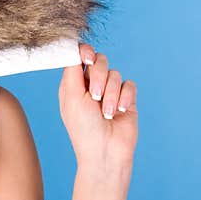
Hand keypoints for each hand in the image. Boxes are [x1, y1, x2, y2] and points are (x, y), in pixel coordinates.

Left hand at [58, 42, 138, 171]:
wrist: (105, 151)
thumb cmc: (83, 127)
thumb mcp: (72, 97)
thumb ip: (72, 70)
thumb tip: (71, 47)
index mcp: (73, 83)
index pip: (78, 57)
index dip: (84, 52)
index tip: (87, 58)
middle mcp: (91, 85)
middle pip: (98, 61)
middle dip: (98, 77)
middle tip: (95, 96)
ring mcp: (110, 91)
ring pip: (114, 73)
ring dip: (111, 94)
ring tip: (107, 113)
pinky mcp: (127, 99)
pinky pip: (129, 84)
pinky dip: (125, 98)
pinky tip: (120, 112)